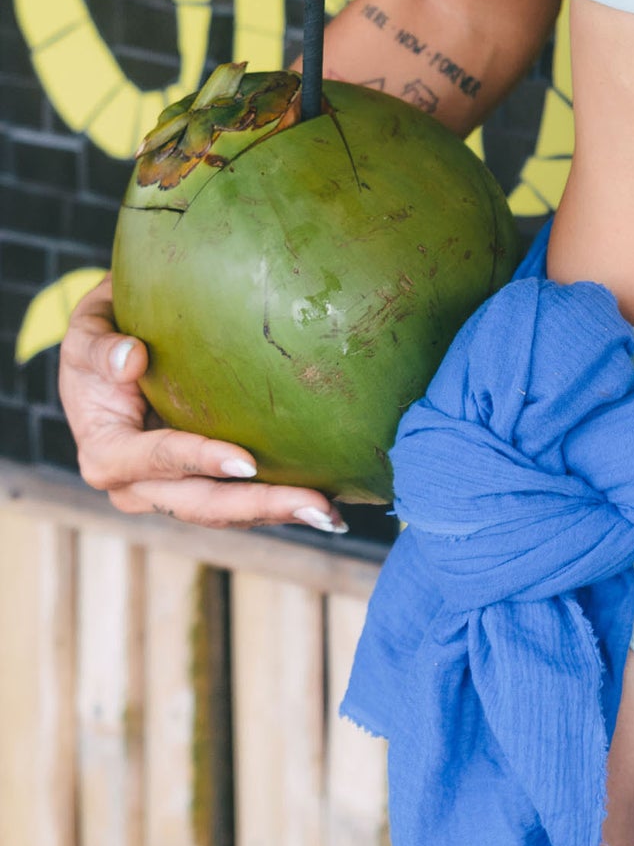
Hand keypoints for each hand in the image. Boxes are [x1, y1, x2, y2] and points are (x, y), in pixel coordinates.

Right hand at [59, 276, 346, 533]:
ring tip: (333, 513)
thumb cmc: (101, 337)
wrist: (107, 359)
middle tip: (318, 505)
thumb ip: (101, 348)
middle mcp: (136, 486)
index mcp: (107, 454)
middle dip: (260, 506)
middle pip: (202, 504)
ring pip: (225, 513)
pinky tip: (324, 502)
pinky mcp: (195, 487)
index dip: (200, 460)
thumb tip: (132, 359)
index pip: (157, 459)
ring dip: (278, 513)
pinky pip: (236, 502)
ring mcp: (168, 493)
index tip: (246, 461)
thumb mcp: (88, 332)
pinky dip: (276, 503)